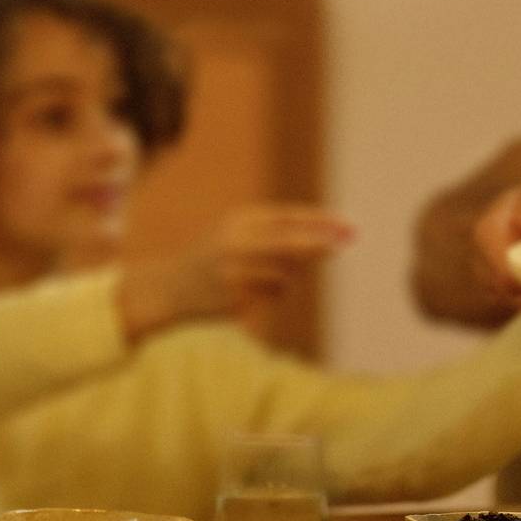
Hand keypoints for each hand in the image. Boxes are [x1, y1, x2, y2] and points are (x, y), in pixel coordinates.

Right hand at [118, 204, 354, 339]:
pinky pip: (272, 297)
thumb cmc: (215, 254)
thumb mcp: (238, 231)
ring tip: (260, 276)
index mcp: (238, 222)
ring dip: (287, 278)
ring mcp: (236, 275)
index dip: (320, 222)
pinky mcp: (236, 301)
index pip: (288, 218)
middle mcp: (236, 245)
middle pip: (292, 246)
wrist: (173, 287)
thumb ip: (276, 232)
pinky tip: (246, 293)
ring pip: (286, 277)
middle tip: (344, 245)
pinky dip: (270, 295)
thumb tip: (327, 237)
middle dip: (321, 246)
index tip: (347, 226)